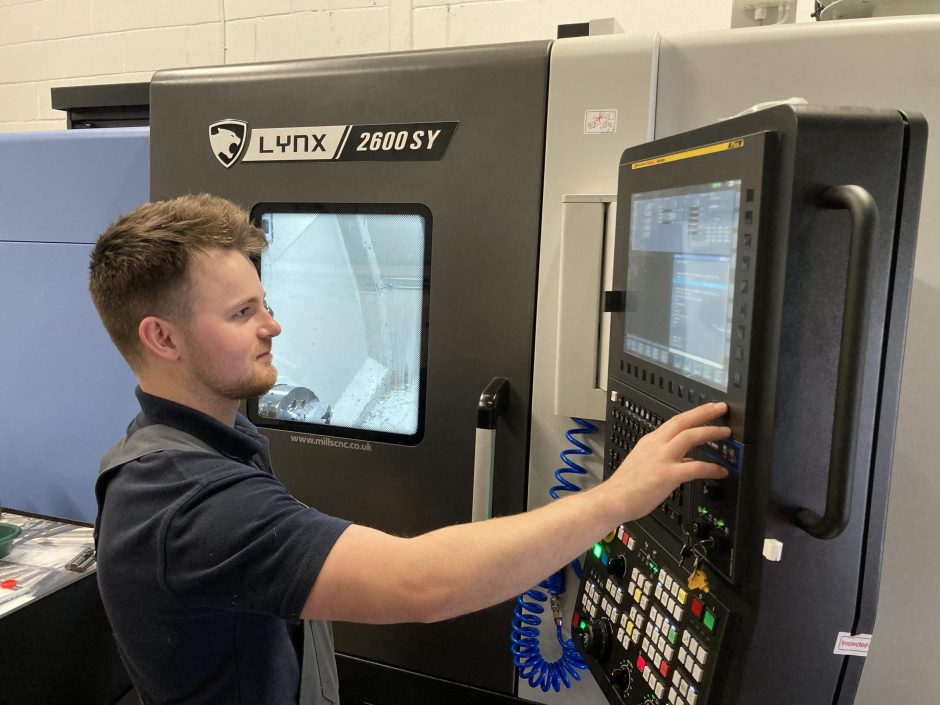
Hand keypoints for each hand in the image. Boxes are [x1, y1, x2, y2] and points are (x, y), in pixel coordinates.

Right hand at [605, 402, 730, 521]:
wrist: (612, 499)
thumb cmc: (626, 486)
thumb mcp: (644, 464)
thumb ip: (666, 459)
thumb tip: (687, 461)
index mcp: (650, 442)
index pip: (674, 421)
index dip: (692, 414)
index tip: (706, 410)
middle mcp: (656, 445)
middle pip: (683, 421)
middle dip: (704, 412)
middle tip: (721, 407)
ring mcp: (662, 459)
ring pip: (690, 436)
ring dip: (710, 432)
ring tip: (725, 432)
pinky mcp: (667, 475)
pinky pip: (695, 467)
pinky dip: (711, 468)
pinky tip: (721, 471)